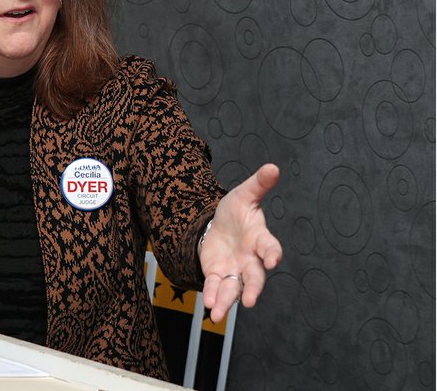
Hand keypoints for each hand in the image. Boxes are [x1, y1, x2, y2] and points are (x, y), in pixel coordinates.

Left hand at [199, 163, 282, 322]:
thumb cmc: (237, 211)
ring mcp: (235, 269)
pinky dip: (213, 296)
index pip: (269, 247)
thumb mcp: (244, 194)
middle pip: (255, 277)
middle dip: (252, 289)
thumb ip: (258, 184)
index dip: (272, 253)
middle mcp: (251, 259)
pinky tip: (208, 307)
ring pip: (234, 289)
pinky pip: (217, 288)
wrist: (218, 224)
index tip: (272, 260)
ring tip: (218, 315)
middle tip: (249, 301)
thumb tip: (272, 167)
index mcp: (259, 238)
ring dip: (227, 302)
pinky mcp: (219, 275)